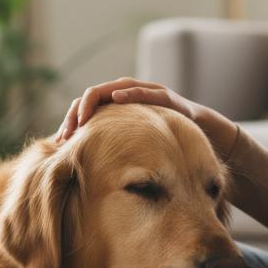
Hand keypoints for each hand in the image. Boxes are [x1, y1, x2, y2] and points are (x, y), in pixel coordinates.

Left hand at [53, 77, 234, 154]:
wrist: (209, 135)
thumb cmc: (170, 146)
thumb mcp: (139, 153)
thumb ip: (118, 156)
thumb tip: (86, 179)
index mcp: (120, 111)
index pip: (88, 110)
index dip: (72, 122)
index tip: (59, 142)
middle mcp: (130, 98)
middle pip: (95, 96)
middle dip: (77, 112)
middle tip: (66, 132)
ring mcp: (148, 94)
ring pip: (115, 89)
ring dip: (96, 99)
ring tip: (82, 115)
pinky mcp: (167, 97)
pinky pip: (146, 92)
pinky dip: (131, 95)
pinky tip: (117, 99)